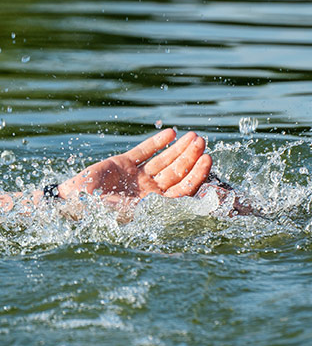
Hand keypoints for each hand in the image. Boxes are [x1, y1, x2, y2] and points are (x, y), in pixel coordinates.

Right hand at [56, 128, 212, 208]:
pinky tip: (171, 133)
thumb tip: (183, 204)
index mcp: (155, 205)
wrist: (70, 202)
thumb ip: (155, 207)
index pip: (183, 188)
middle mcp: (150, 191)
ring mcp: (138, 176)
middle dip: (190, 156)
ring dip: (179, 148)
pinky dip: (157, 142)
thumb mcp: (129, 212)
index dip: (197, 174)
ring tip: (193, 136)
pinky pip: (145, 151)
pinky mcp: (123, 163)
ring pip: (165, 160)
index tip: (208, 159)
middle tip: (202, 141)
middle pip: (177, 171)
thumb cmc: (99, 213)